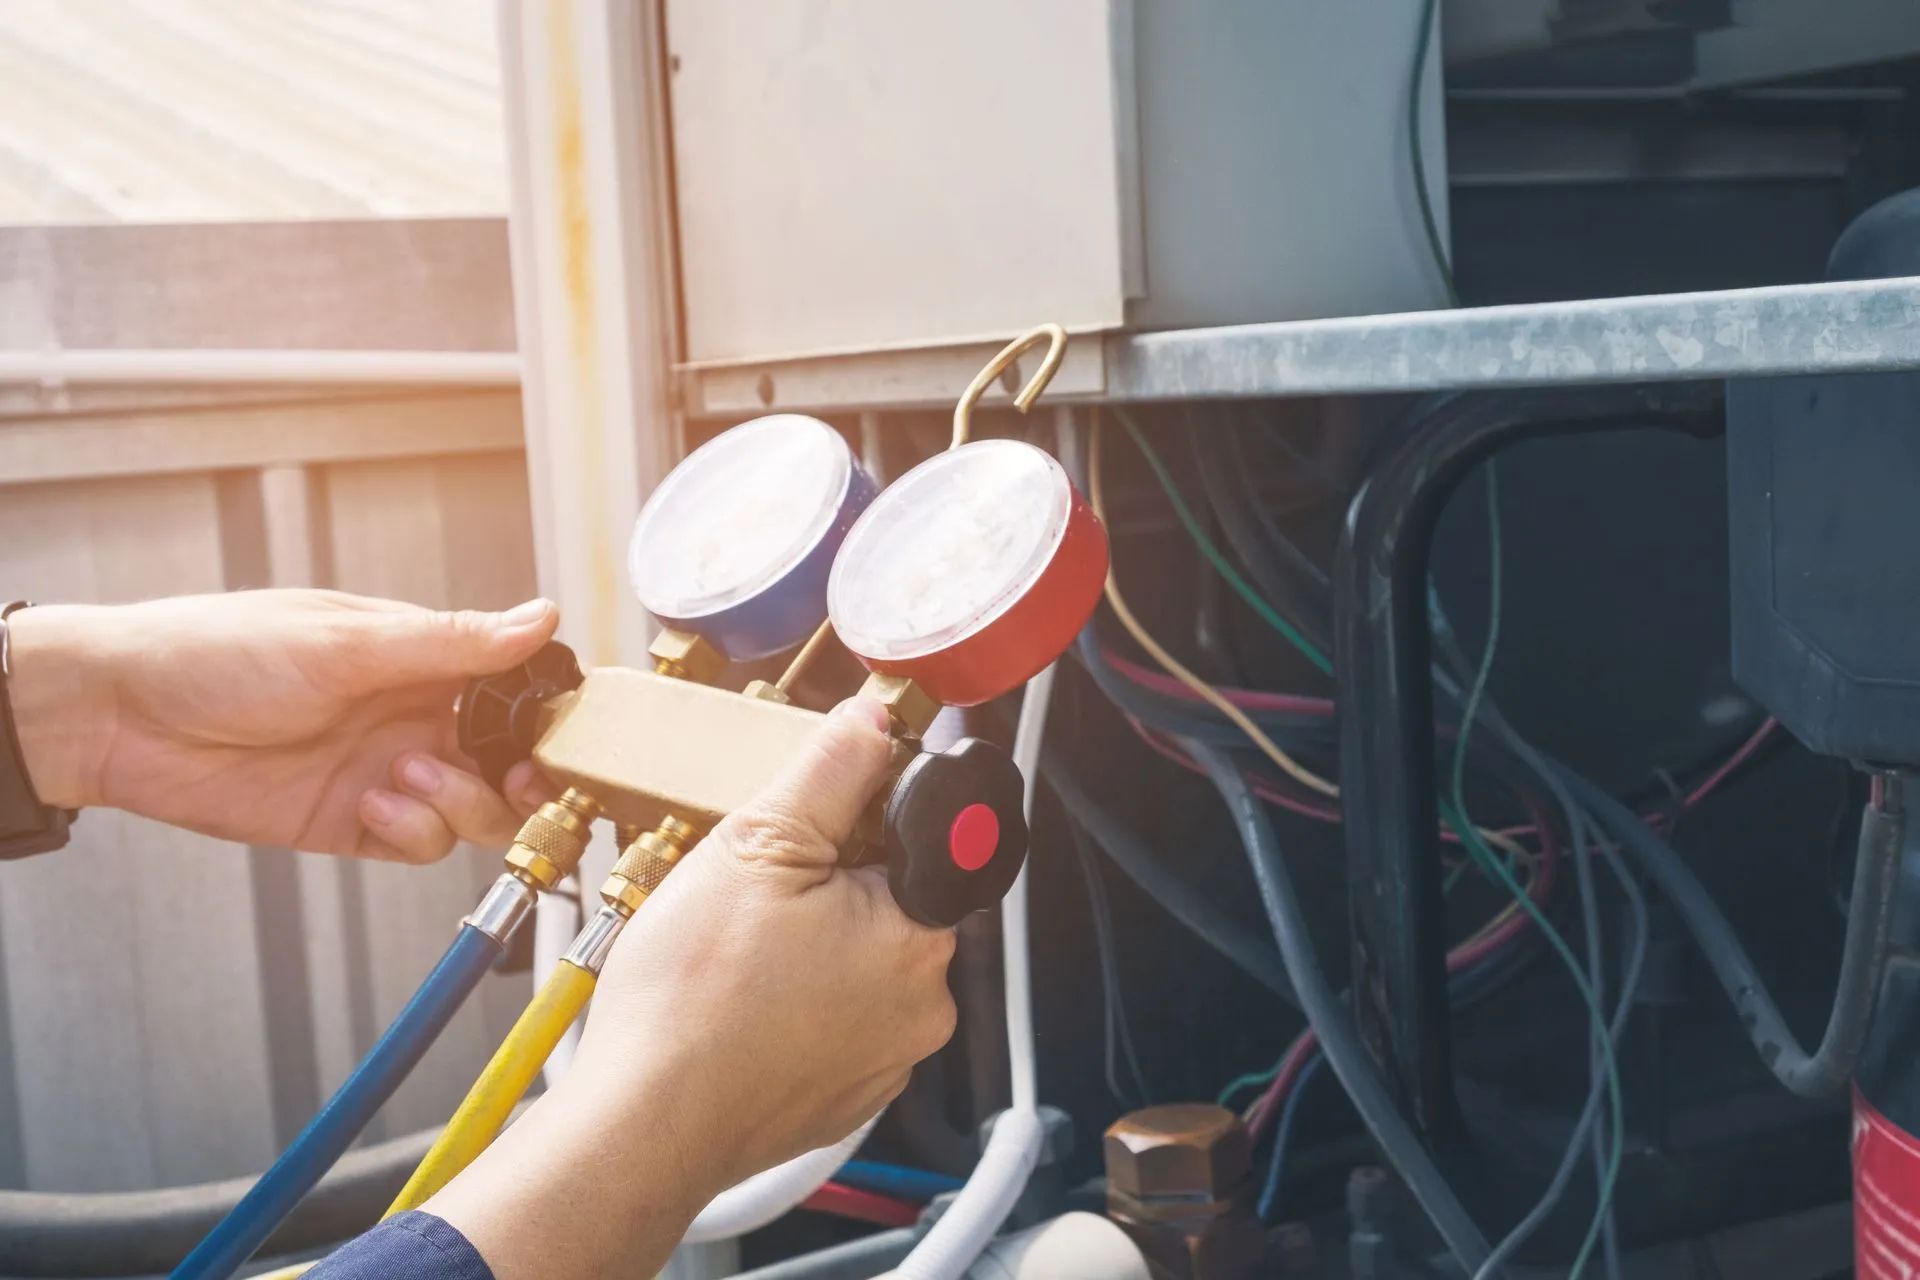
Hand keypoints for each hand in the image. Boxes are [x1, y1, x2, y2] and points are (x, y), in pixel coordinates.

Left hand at [7, 589, 561, 860]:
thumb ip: (450, 642)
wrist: (121, 717)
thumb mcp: (346, 641)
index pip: (511, 687)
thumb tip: (538, 616)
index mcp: (420, 657)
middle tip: (516, 777)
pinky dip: (412, 829)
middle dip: (521, 774)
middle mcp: (412, 713)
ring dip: (460, 801)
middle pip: (506, 759)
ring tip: (410, 778)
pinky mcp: (353, 822)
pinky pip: (419, 843)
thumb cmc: (217, 651)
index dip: (545, 714)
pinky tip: (372, 803)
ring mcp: (386, 770)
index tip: (560, 732)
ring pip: (474, 808)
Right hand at [428, 697, 956, 1279]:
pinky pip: (833, 1023)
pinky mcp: (844, 1097)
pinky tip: (738, 997)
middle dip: (832, 882)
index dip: (869, 820)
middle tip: (759, 889)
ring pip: (859, 964)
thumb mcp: (757, 845)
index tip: (819, 826)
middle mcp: (925, 1006)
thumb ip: (829, 770)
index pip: (929, 844)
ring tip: (737, 948)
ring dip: (811, 945)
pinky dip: (794, 1005)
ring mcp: (886, 1060)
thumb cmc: (693, 1001)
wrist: (642, 1123)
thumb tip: (874, 721)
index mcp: (920, 935)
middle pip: (892, 902)